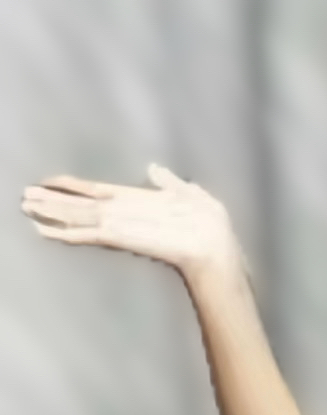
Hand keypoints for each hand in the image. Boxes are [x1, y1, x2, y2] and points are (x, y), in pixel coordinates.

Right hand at [21, 164, 243, 282]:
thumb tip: (155, 168)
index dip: (74, 187)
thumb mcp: (188, 193)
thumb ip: (169, 182)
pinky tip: (45, 231)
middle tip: (24, 197)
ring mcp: (119, 225)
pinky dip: (65, 233)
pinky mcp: (120, 236)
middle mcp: (122, 213)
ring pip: (77, 218)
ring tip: (26, 209)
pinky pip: (87, 233)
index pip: (97, 192)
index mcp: (136, 200)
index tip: (52, 182)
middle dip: (52, 202)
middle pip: (80, 206)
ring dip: (50, 213)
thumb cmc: (208, 222)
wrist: (214, 246)